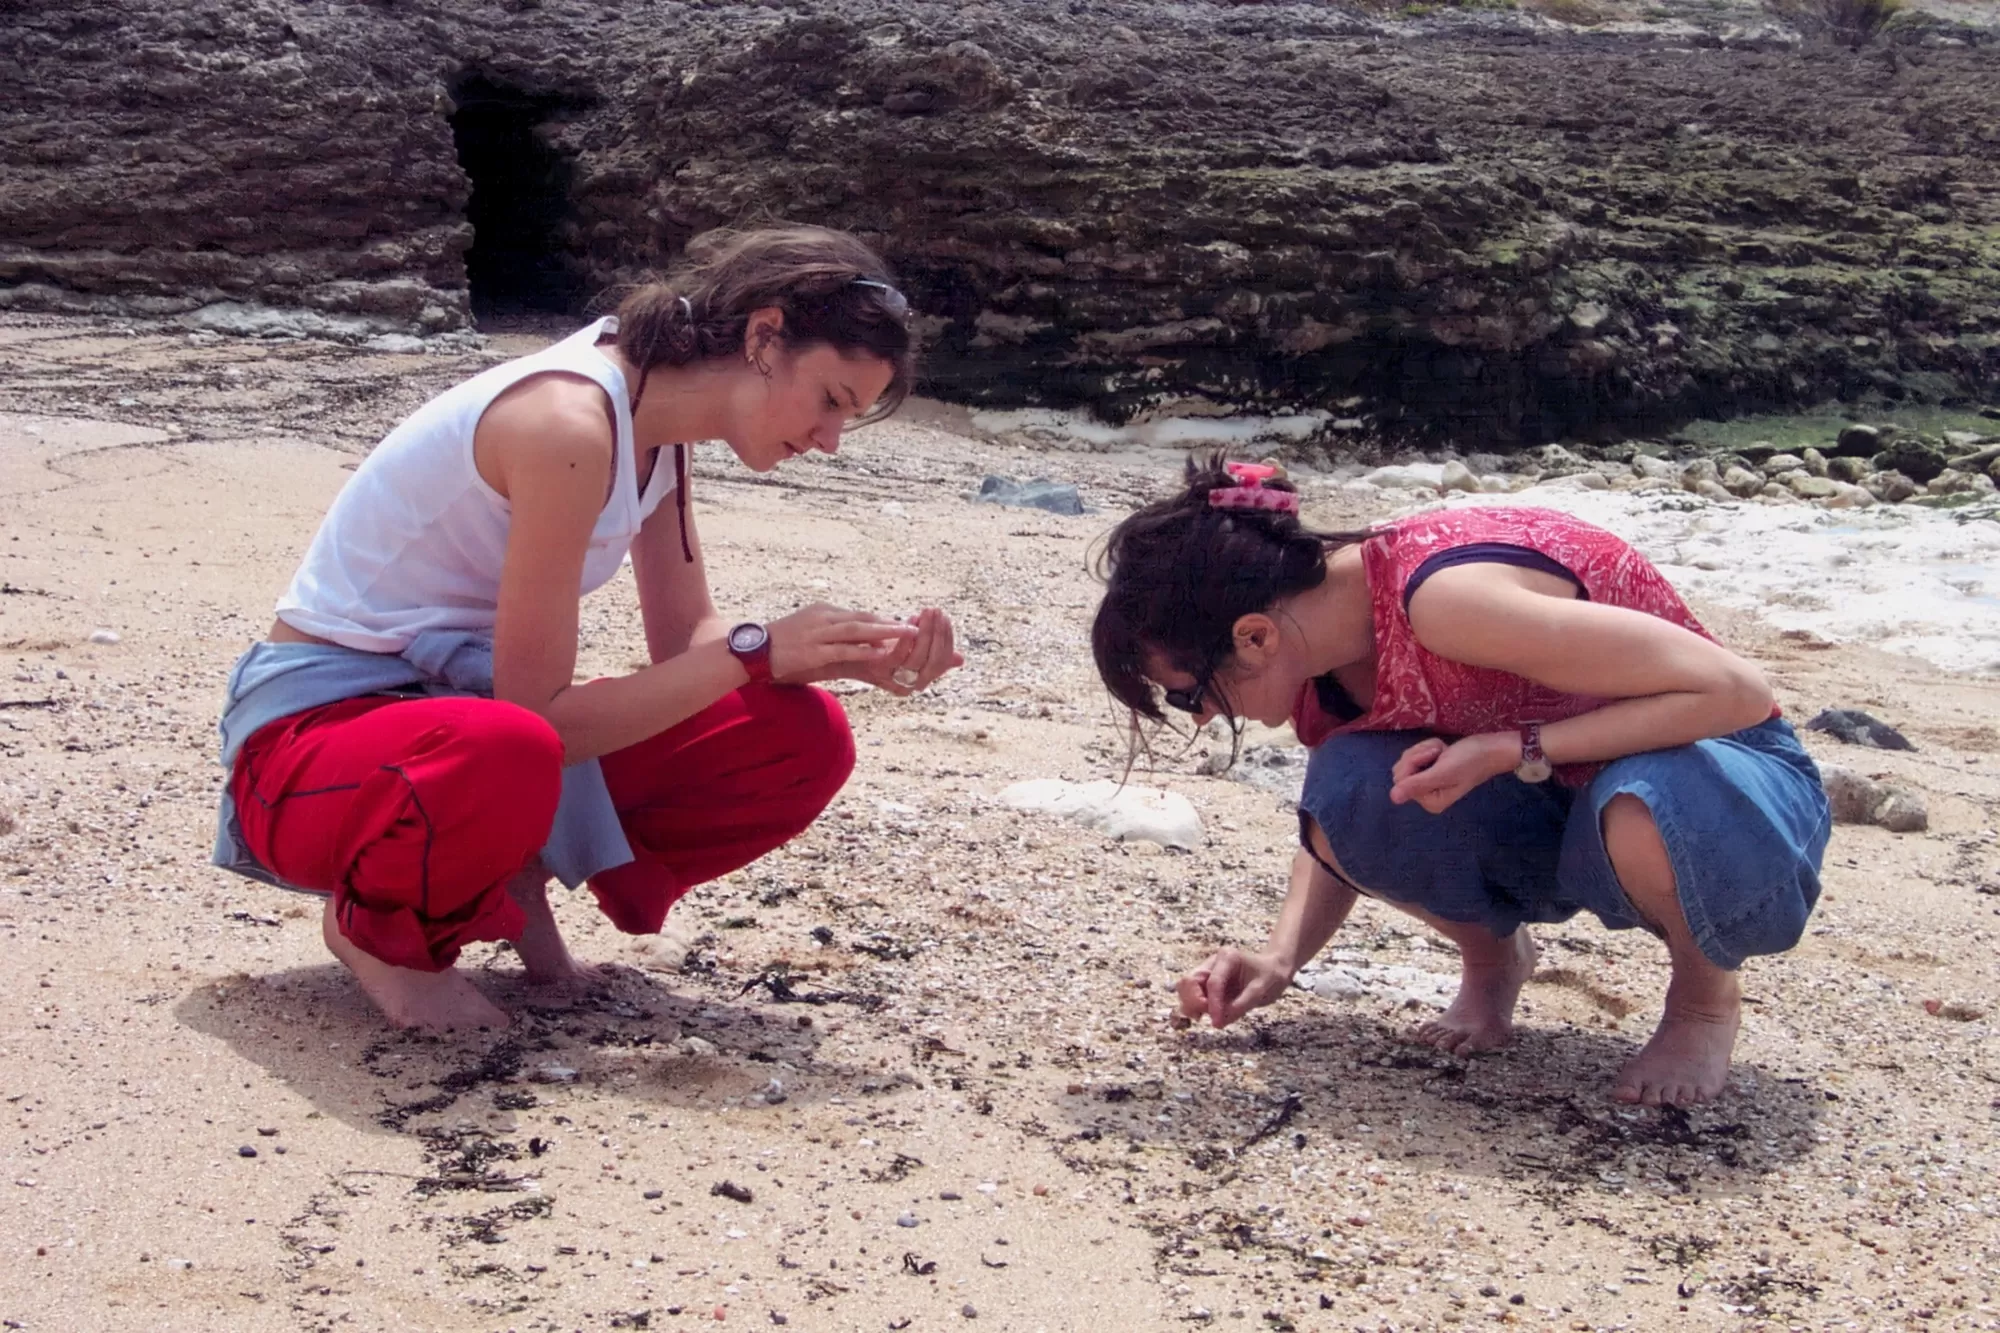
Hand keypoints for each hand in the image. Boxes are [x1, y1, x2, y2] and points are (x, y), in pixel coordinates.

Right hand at [765, 603, 916, 684]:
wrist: (753, 652)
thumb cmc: (781, 644)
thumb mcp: (808, 629)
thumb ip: (831, 632)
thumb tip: (856, 639)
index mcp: (823, 611)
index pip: (859, 614)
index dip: (882, 620)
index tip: (903, 625)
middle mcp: (823, 617)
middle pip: (863, 618)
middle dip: (890, 623)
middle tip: (915, 627)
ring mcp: (817, 634)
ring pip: (857, 630)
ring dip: (884, 632)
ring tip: (907, 635)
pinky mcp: (813, 651)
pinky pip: (843, 650)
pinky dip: (863, 650)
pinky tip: (880, 652)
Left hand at [851, 607, 964, 696]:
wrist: (837, 655)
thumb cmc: (870, 651)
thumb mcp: (904, 652)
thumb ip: (929, 653)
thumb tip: (960, 659)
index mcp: (917, 681)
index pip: (942, 663)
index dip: (947, 641)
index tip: (945, 619)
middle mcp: (907, 685)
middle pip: (934, 662)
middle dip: (939, 634)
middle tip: (937, 612)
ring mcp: (892, 679)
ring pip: (919, 658)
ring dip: (926, 633)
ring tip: (926, 613)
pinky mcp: (877, 671)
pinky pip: (899, 656)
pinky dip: (907, 638)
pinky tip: (911, 621)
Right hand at [1176, 946, 1292, 1029]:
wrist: (1274, 971)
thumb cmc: (1270, 977)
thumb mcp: (1261, 991)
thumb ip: (1240, 1005)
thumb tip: (1218, 1022)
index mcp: (1227, 957)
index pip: (1213, 983)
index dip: (1213, 1004)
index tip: (1217, 1022)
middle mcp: (1212, 963)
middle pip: (1188, 982)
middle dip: (1194, 1001)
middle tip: (1209, 1017)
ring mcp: (1207, 974)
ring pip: (1185, 989)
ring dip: (1191, 1005)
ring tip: (1208, 1016)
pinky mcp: (1206, 985)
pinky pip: (1191, 996)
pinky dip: (1193, 1007)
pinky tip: (1204, 1016)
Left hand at [1388, 733, 1516, 813]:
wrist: (1489, 748)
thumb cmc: (1470, 761)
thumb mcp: (1442, 773)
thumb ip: (1417, 785)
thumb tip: (1393, 798)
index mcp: (1430, 801)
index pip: (1401, 781)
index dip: (1413, 763)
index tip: (1432, 755)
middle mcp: (1426, 796)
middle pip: (1401, 771)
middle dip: (1418, 755)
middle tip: (1438, 752)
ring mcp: (1428, 783)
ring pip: (1407, 761)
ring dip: (1424, 750)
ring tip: (1443, 751)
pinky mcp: (1430, 770)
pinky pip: (1416, 756)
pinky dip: (1428, 747)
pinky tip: (1443, 749)